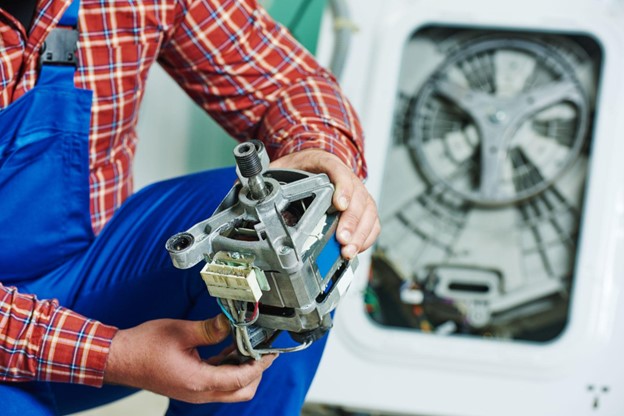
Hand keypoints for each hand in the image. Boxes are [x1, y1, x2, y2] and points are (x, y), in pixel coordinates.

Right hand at [104, 315, 275, 402]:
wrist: (120, 358)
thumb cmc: (144, 347)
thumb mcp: (181, 331)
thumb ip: (210, 329)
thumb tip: (232, 322)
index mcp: (198, 382)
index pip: (241, 379)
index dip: (259, 365)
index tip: (270, 351)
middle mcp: (198, 392)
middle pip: (241, 391)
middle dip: (256, 373)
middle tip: (262, 351)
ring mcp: (194, 391)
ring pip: (230, 389)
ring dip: (242, 370)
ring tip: (247, 345)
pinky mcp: (190, 385)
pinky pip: (217, 382)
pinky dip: (228, 368)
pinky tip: (229, 348)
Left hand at [271, 149, 379, 258]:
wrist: (312, 163)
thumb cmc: (299, 167)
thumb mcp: (282, 167)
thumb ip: (270, 177)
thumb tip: (250, 191)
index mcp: (326, 163)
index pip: (339, 171)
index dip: (342, 188)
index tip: (338, 204)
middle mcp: (347, 178)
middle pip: (358, 197)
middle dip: (351, 220)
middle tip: (342, 238)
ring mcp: (357, 194)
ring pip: (368, 212)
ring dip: (360, 234)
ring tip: (348, 250)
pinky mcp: (362, 208)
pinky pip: (372, 223)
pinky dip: (366, 238)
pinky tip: (356, 249)